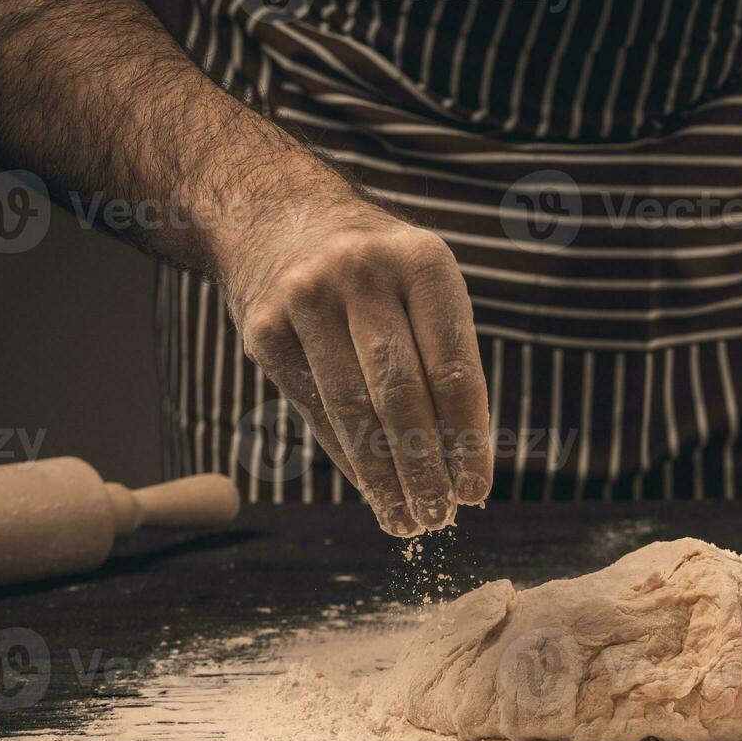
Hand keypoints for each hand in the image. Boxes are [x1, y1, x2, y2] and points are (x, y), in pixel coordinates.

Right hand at [220, 197, 490, 536]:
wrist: (278, 219)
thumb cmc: (378, 273)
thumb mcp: (423, 285)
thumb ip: (444, 358)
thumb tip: (464, 461)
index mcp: (423, 262)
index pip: (453, 369)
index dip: (468, 439)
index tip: (477, 491)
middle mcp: (363, 274)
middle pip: (401, 397)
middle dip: (424, 469)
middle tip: (440, 519)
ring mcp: (305, 300)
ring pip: (354, 412)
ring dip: (385, 479)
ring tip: (407, 521)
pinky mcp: (264, 330)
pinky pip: (315, 411)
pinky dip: (348, 459)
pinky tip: (371, 490)